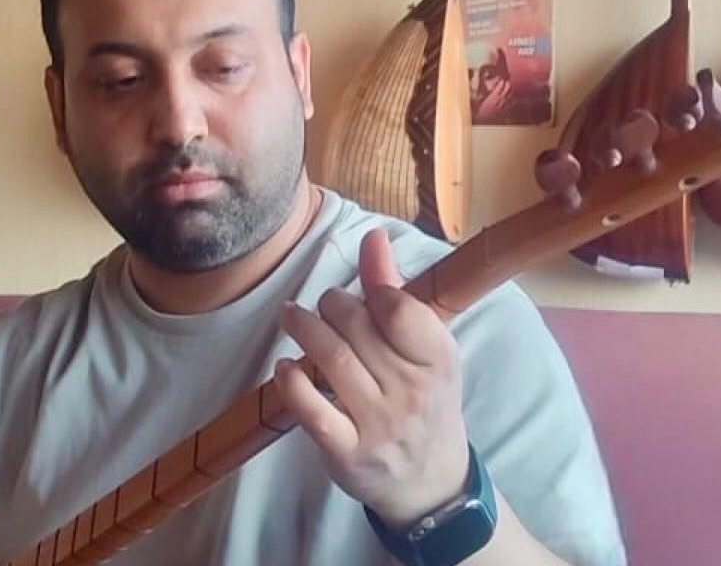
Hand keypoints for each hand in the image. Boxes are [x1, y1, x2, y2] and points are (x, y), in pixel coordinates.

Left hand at [274, 228, 470, 527]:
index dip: (372, 290)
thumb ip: (396, 294)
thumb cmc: (426, 401)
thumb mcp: (427, 349)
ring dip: (304, 329)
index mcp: (437, 360)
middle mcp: (411, 391)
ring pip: (332, 360)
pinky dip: (291, 384)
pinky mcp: (347, 452)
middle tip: (324, 306)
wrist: (431, 482)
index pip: (398, 308)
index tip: (360, 292)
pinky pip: (312, 412)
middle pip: (356, 328)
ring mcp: (378, 424)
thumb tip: (373, 238)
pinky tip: (283, 367)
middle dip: (331, 306)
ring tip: (291, 316)